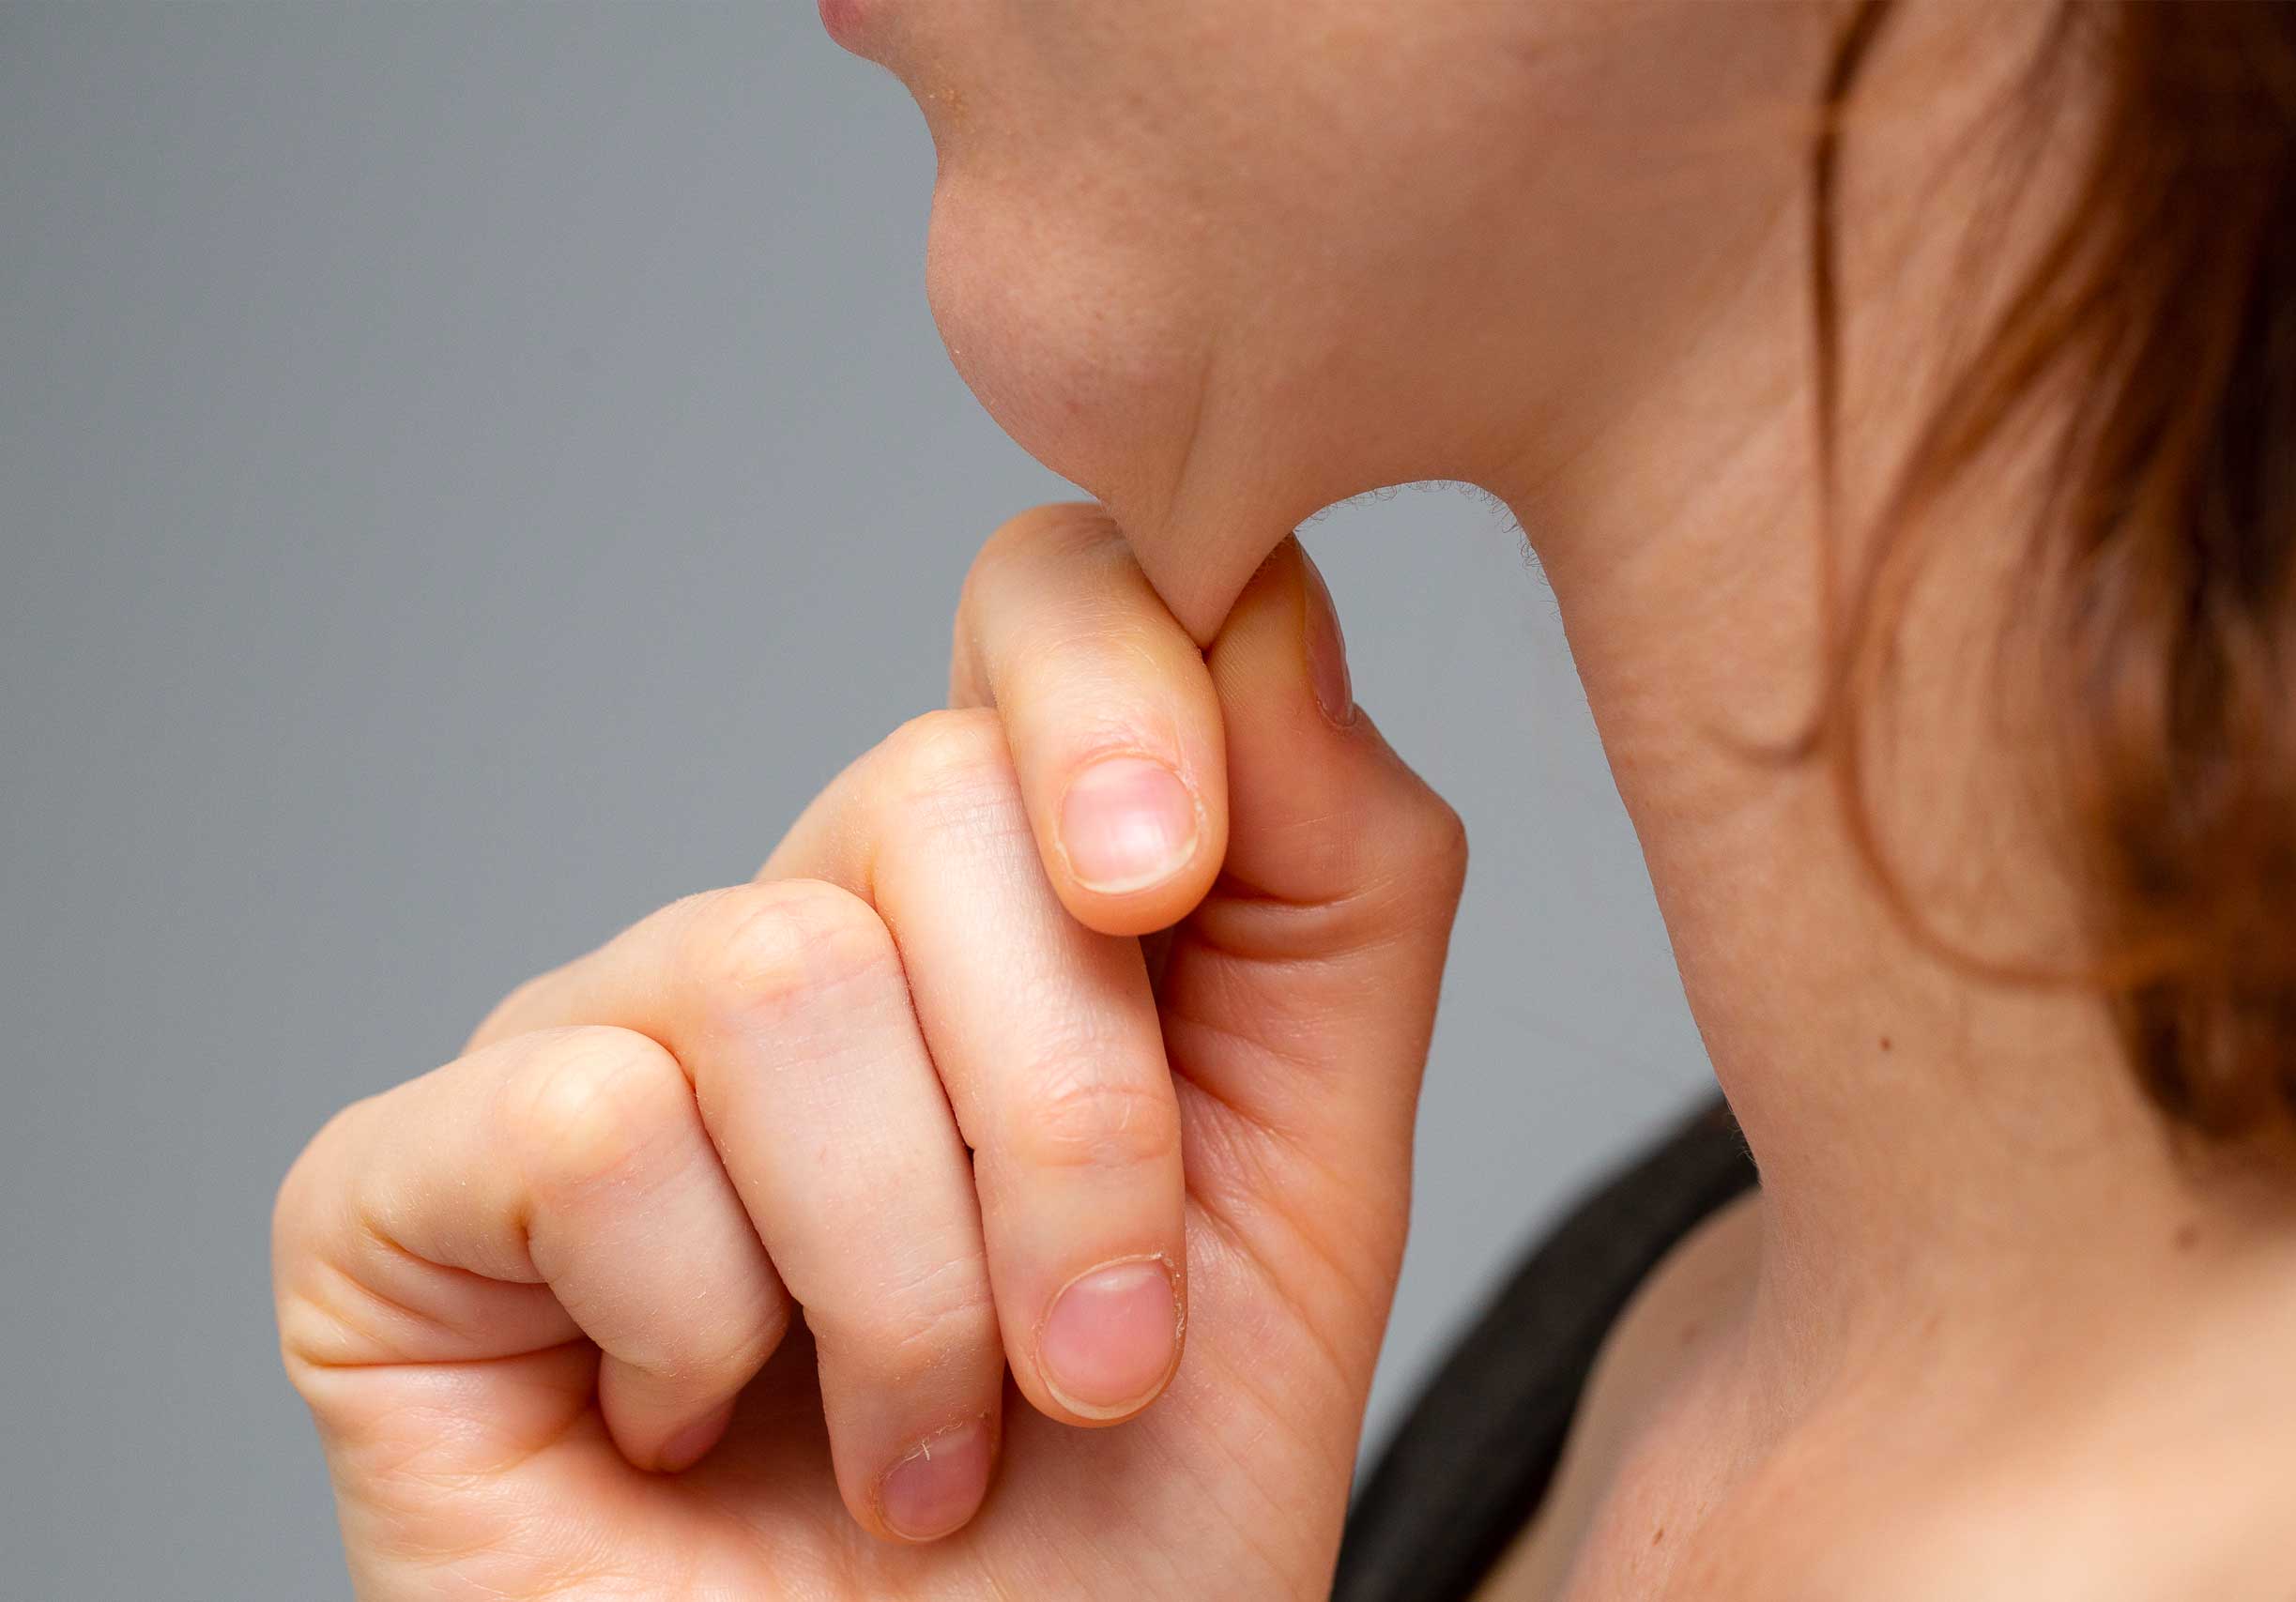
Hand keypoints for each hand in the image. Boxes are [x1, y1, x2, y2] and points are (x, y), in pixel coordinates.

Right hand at [272, 504, 1466, 1598]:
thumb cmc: (1124, 1531)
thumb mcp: (1310, 1191)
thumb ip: (1332, 893)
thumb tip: (1262, 613)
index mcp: (1002, 914)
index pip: (1041, 603)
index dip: (1120, 684)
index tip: (1169, 881)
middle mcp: (786, 939)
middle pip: (930, 797)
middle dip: (1073, 1127)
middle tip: (1095, 1362)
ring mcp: (589, 1047)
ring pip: (778, 972)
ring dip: (911, 1282)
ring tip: (923, 1445)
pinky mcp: (402, 1188)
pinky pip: (588, 1119)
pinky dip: (707, 1324)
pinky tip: (700, 1426)